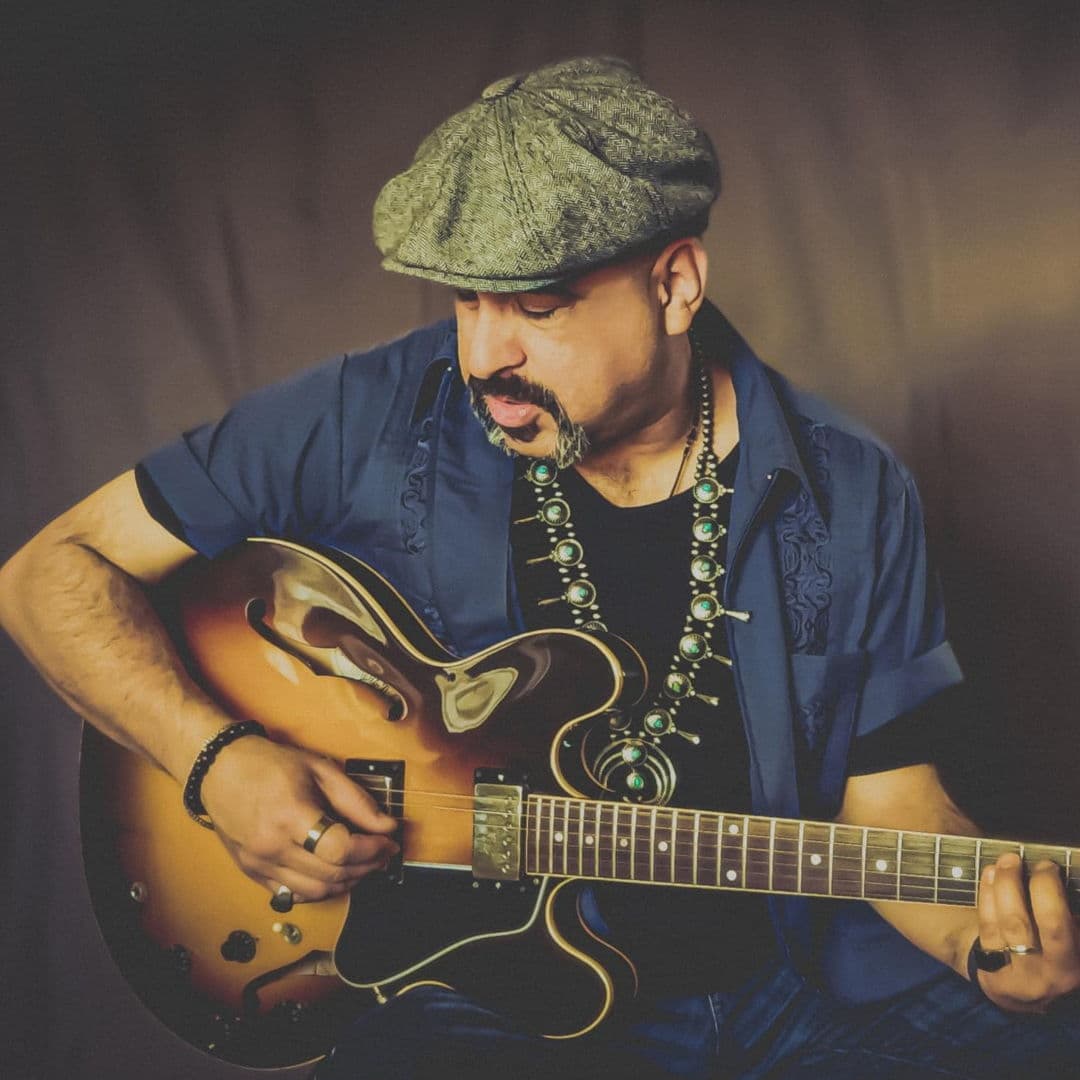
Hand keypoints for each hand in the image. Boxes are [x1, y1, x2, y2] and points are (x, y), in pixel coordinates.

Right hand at [199, 734, 398, 902]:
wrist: (220, 768)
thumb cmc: (266, 764)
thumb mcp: (320, 769)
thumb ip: (356, 800)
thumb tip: (385, 824)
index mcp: (290, 815)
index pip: (340, 849)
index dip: (372, 850)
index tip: (388, 842)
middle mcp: (272, 845)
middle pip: (331, 874)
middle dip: (367, 866)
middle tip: (382, 853)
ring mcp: (259, 862)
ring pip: (315, 892)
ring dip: (346, 882)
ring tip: (362, 864)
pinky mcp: (252, 871)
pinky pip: (292, 895)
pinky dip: (318, 890)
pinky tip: (332, 872)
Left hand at [974, 852, 1079, 1010]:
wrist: (1021, 992)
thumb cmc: (1050, 950)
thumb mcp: (1069, 937)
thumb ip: (1066, 912)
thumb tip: (1054, 870)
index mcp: (1078, 960)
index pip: (1069, 925)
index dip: (1058, 892)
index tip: (1049, 864)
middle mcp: (1059, 972)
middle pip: (1052, 925)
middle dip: (1040, 886)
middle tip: (1026, 860)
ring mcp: (1025, 975)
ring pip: (1014, 924)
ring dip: (1007, 886)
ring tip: (1005, 861)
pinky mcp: (994, 973)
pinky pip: (989, 928)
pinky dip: (987, 896)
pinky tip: (990, 874)